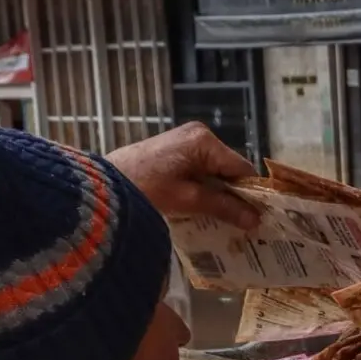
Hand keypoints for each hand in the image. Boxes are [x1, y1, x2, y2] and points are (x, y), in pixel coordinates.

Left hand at [106, 122, 259, 229]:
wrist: (100, 186)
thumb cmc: (145, 188)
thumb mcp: (188, 200)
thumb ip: (224, 207)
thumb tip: (255, 220)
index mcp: (205, 141)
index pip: (242, 168)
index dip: (252, 194)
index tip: (259, 219)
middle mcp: (199, 135)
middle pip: (229, 169)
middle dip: (235, 195)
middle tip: (242, 224)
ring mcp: (185, 141)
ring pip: (215, 171)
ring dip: (218, 194)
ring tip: (224, 220)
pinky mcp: (173, 150)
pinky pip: (200, 169)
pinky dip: (204, 188)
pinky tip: (203, 208)